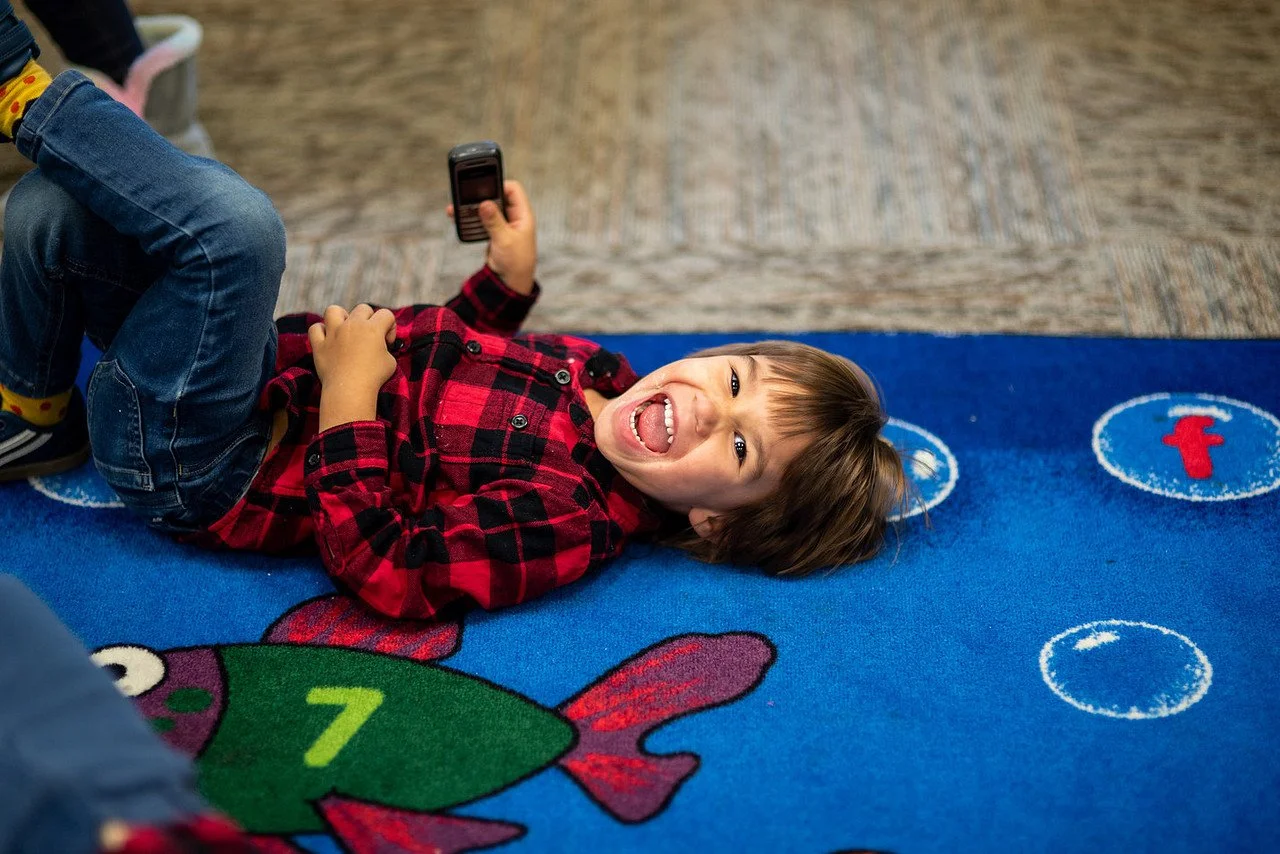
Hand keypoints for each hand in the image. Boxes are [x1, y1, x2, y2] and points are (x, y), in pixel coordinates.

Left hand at [308, 304, 397, 428]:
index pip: (386, 314)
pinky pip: (315, 329)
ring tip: (345, 328)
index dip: (390, 328)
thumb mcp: (390, 361)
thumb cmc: (374, 377)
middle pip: (363, 309)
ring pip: (333, 310)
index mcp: (372, 328)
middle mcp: (352, 326)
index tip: (388, 344)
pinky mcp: (320, 345)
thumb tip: (379, 347)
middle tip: (370, 339)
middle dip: (370, 320)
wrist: (350, 391)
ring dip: (341, 316)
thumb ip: (385, 348)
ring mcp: (333, 333)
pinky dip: (321, 332)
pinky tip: (328, 340)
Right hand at [447, 179, 536, 293]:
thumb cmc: (515, 262)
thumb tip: (485, 203)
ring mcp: (504, 224)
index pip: (513, 190)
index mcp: (523, 215)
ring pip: (488, 208)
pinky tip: (458, 217)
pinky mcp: (494, 232)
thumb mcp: (504, 240)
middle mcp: (514, 217)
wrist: (510, 282)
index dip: (499, 184)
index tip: (483, 186)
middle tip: (466, 193)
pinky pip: (482, 220)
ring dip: (473, 207)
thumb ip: (494, 221)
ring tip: (457, 205)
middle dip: (482, 195)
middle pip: (498, 197)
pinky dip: (471, 218)